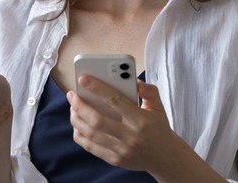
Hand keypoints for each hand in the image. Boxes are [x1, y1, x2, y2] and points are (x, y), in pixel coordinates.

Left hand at [66, 75, 180, 173]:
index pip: (115, 100)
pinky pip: (90, 147)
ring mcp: (121, 150)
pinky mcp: (114, 160)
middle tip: (72, 94)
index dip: (97, 88)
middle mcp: (130, 136)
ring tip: (73, 107)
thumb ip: (148, 90)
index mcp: (141, 120)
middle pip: (97, 120)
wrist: (165, 158)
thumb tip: (133, 80)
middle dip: (80, 105)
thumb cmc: (159, 128)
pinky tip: (78, 124)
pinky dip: (80, 134)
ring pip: (91, 134)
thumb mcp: (159, 106)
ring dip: (76, 119)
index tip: (83, 78)